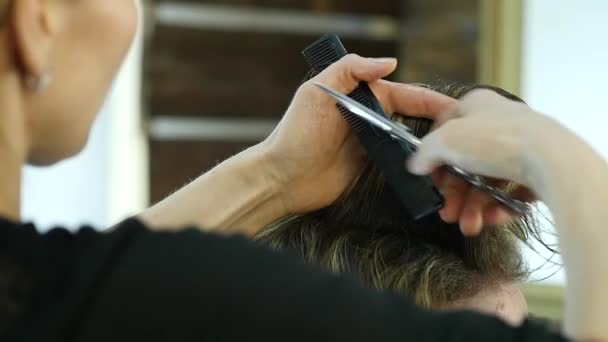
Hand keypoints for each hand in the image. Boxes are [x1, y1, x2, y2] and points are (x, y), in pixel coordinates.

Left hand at [260, 54, 453, 214]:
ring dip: (433, 146)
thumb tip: (390, 63)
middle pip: (416, 118)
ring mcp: (373, 145)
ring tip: (459, 155)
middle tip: (468, 135)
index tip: (460, 109)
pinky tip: (434, 173)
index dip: (434, 101)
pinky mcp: (371, 170)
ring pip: (412, 142)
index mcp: (362, 97)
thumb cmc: (295, 134)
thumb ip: (349, 70)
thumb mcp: (316, 92)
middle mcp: (371, 119)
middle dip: (442, 123)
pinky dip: (418, 166)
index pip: (407, 95)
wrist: (282, 179)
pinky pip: (400, 165)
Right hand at [407, 89, 559, 234]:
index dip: (434, 157)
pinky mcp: (539, 168)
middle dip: (456, 193)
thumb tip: (415, 163)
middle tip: (448, 212)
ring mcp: (521, 146)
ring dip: (474, 206)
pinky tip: (493, 218)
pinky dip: (500, 207)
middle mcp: (500, 123)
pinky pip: (512, 191)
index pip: (445, 131)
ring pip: (488, 181)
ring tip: (470, 225)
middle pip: (467, 163)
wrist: (553, 162)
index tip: (429, 179)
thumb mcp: (445, 141)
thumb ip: (425, 152)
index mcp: (477, 105)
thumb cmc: (500, 141)